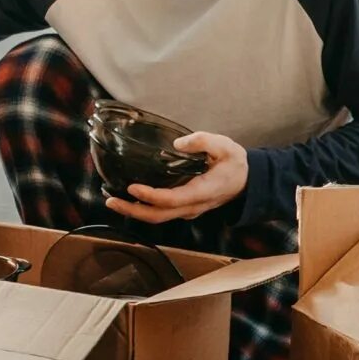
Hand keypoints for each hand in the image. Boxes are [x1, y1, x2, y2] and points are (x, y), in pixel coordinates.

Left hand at [107, 132, 248, 224]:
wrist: (248, 182)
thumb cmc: (234, 163)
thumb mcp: (225, 146)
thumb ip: (203, 142)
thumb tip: (179, 142)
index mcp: (202, 191)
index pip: (172, 199)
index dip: (151, 195)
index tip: (133, 186)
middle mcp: (192, 206)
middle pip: (159, 215)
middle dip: (133, 210)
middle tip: (111, 201)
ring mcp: (187, 210)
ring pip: (158, 217)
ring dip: (134, 211)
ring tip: (113, 201)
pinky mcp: (183, 208)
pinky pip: (161, 213)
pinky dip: (143, 208)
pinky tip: (129, 199)